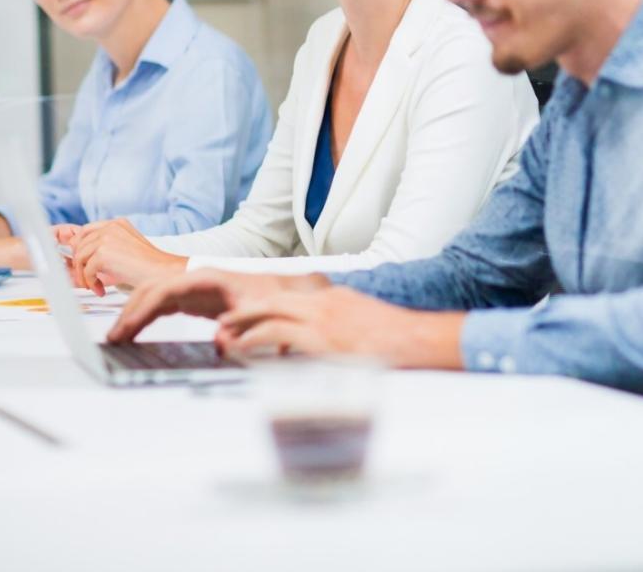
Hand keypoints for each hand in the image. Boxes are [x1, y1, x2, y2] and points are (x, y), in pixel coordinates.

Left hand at [67, 219, 187, 294]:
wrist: (161, 271)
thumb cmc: (148, 264)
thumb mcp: (127, 246)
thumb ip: (108, 244)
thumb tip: (83, 254)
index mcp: (117, 223)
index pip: (86, 230)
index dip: (80, 247)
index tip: (82, 263)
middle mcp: (110, 227)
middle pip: (79, 244)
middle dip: (80, 263)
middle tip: (87, 279)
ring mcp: (106, 239)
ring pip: (80, 258)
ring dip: (84, 275)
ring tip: (95, 286)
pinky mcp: (102, 254)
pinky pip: (86, 271)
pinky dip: (91, 283)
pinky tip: (101, 290)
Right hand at [107, 269, 325, 342]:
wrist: (287, 293)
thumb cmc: (275, 300)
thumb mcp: (262, 312)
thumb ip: (244, 326)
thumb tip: (221, 340)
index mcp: (208, 277)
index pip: (165, 288)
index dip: (142, 307)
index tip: (126, 327)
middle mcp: (196, 278)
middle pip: (151, 289)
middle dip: (130, 311)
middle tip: (113, 338)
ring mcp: (192, 287)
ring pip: (152, 295)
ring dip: (133, 314)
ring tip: (116, 338)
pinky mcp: (193, 299)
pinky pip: (161, 305)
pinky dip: (144, 317)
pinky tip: (133, 333)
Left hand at [216, 287, 465, 367]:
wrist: (415, 338)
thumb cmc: (399, 339)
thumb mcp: (367, 325)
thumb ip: (346, 328)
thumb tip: (333, 343)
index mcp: (337, 297)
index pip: (296, 296)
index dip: (271, 304)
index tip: (256, 312)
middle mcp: (326, 302)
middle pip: (277, 298)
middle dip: (250, 307)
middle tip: (228, 316)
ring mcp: (322, 317)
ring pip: (270, 311)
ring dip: (244, 321)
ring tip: (226, 331)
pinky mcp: (319, 336)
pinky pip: (276, 332)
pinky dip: (254, 338)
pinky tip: (242, 346)